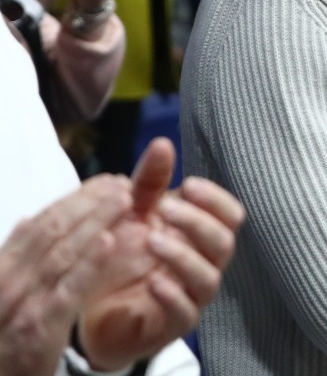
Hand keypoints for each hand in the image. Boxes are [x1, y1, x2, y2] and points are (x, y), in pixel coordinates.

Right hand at [0, 175, 131, 375]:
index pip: (42, 222)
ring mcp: (23, 302)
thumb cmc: (5, 336)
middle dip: (89, 202)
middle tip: (123, 182)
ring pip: (63, 252)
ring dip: (96, 221)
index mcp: (3, 265)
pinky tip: (110, 241)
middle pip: (52, 230)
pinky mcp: (40, 326)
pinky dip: (89, 262)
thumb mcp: (8, 291)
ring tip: (125, 199)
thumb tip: (24, 219)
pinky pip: (68, 288)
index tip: (107, 180)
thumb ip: (17, 256)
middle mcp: (9, 279)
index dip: (76, 198)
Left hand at [77, 138, 243, 370]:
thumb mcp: (133, 212)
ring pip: (208, 277)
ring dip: (182, 256)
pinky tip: (152, 281)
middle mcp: (206, 263)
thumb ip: (150, 181)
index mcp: (203, 234)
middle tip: (164, 208)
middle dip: (197, 222)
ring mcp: (192, 296)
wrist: (96, 308)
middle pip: (224, 241)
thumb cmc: (126, 255)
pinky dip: (172, 295)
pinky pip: (185, 312)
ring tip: (151, 241)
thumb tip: (163, 142)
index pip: (231, 214)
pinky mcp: (174, 324)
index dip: (215, 199)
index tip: (187, 185)